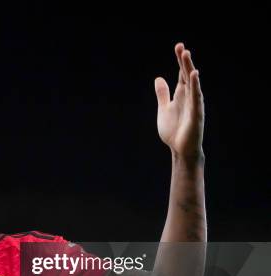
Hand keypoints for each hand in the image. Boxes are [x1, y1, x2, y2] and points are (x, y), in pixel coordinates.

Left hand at [154, 43, 204, 159]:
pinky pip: (196, 97)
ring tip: (186, 55)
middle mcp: (189, 97)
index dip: (180, 61)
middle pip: (187, 75)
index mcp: (181, 95)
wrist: (180, 150)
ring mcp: (194, 104)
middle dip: (184, 61)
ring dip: (189, 69)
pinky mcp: (196, 114)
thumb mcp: (163, 109)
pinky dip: (195, 86)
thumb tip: (158, 78)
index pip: (181, 74)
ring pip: (192, 83)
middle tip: (181, 47)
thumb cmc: (174, 131)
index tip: (178, 47)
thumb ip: (162, 94)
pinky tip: (193, 75)